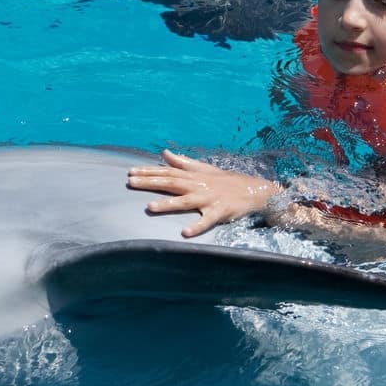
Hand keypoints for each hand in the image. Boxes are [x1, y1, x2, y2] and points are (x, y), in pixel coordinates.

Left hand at [126, 150, 280, 237]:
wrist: (255, 190)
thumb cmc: (227, 182)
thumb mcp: (205, 169)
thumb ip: (184, 162)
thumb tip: (165, 153)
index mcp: (194, 176)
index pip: (167, 171)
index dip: (148, 171)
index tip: (130, 172)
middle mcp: (198, 185)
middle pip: (171, 182)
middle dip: (150, 182)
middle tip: (131, 182)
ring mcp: (209, 199)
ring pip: (185, 201)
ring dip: (167, 204)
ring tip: (150, 206)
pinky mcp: (220, 211)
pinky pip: (207, 220)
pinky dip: (197, 226)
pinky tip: (185, 232)